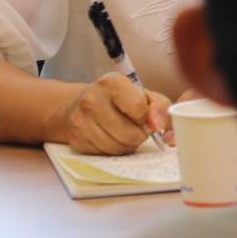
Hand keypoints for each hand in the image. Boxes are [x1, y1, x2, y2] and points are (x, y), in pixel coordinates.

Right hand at [55, 73, 170, 154]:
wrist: (81, 103)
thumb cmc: (120, 99)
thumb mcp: (144, 95)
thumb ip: (161, 107)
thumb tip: (157, 126)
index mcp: (111, 83)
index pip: (138, 108)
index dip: (146, 117)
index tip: (143, 115)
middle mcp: (91, 101)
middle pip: (129, 133)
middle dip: (140, 135)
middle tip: (137, 128)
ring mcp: (80, 122)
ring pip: (117, 148)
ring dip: (128, 145)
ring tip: (126, 132)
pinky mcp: (75, 140)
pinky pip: (105, 154)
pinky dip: (114, 149)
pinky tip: (112, 137)